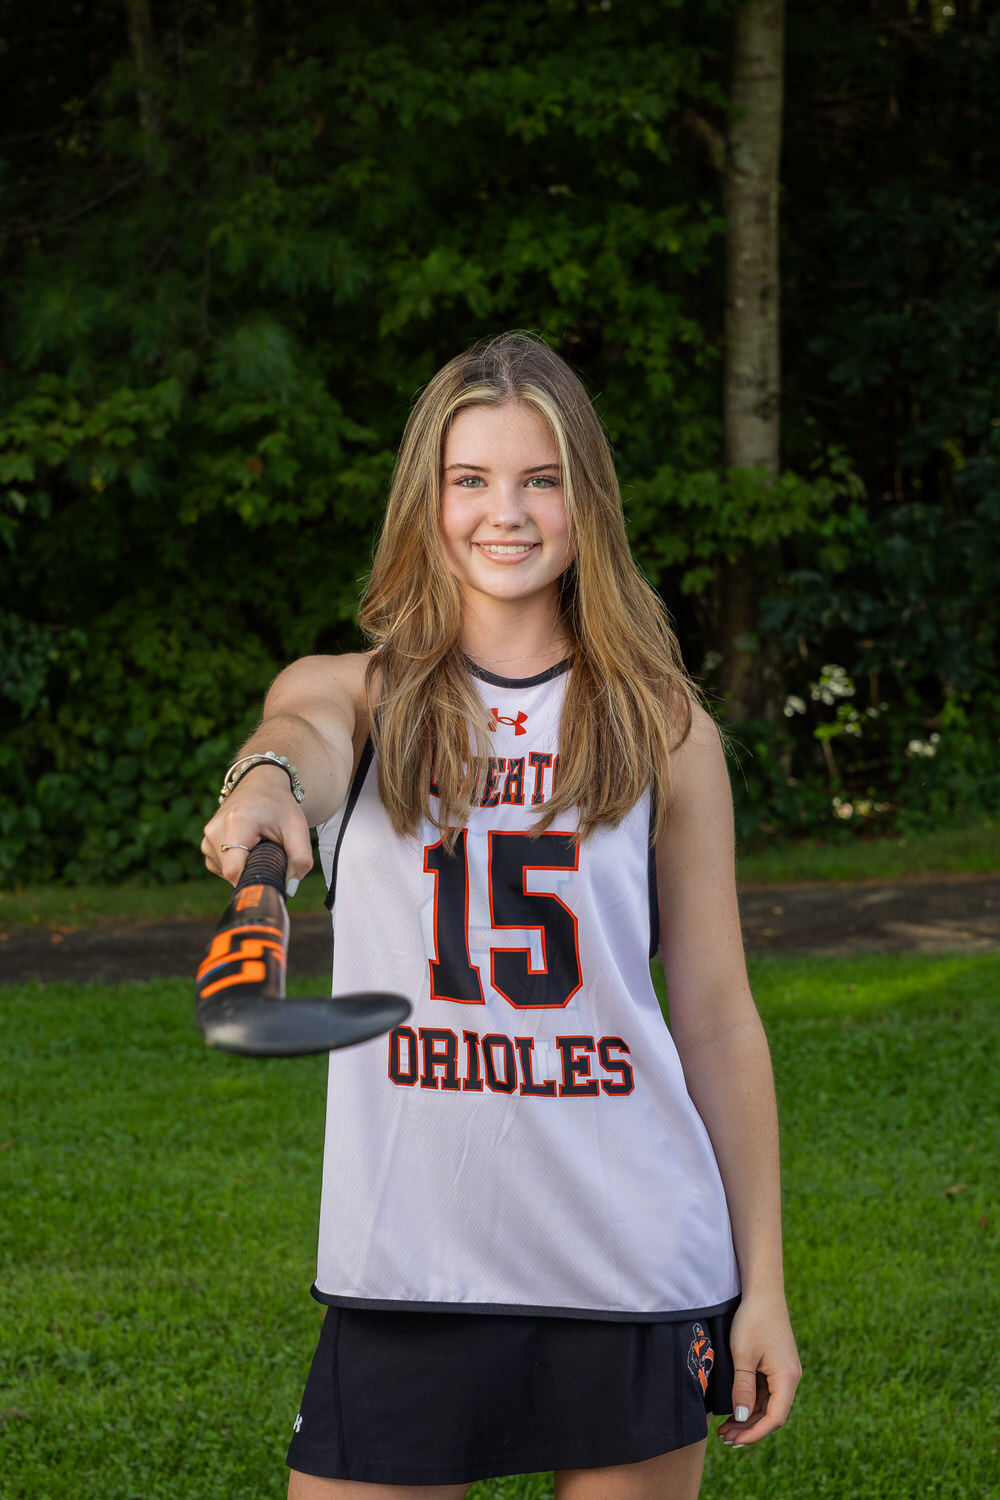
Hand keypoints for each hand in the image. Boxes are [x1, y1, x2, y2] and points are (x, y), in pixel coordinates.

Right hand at [201, 764, 313, 890]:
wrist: (260, 783)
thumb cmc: (279, 806)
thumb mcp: (298, 828)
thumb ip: (300, 859)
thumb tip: (290, 889)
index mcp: (236, 823)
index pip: (234, 870)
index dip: (252, 879)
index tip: (269, 874)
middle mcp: (215, 830)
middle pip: (233, 873)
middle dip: (254, 870)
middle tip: (269, 851)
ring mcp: (207, 838)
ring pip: (227, 872)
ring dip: (246, 866)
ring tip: (258, 844)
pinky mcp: (205, 844)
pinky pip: (222, 867)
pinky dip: (237, 863)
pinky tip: (247, 847)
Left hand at [716, 1293, 800, 1448]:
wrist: (762, 1290)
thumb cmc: (752, 1320)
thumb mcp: (743, 1355)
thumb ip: (743, 1389)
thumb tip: (742, 1418)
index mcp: (787, 1378)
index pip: (774, 1418)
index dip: (754, 1433)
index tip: (734, 1441)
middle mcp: (790, 1378)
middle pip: (771, 1414)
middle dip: (748, 1428)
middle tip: (724, 1438)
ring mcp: (784, 1371)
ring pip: (767, 1404)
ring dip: (748, 1417)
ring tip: (725, 1428)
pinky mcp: (776, 1364)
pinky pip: (765, 1391)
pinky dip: (751, 1402)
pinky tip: (735, 1408)